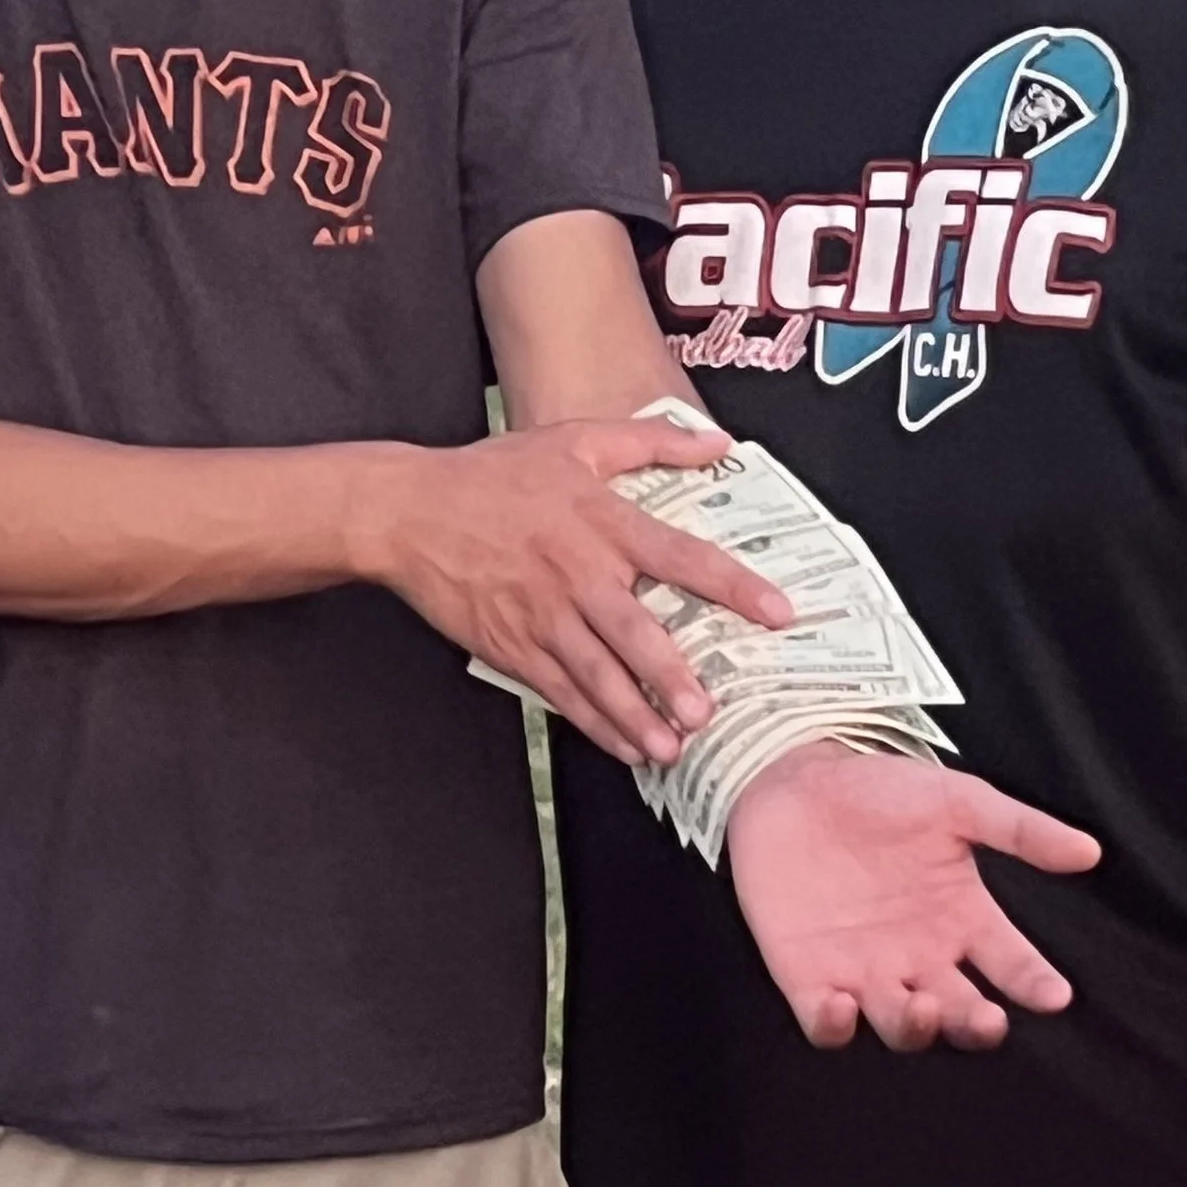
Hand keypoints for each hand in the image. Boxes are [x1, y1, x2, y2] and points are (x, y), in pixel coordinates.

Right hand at [372, 413, 790, 765]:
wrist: (409, 512)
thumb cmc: (492, 476)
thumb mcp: (574, 440)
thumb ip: (652, 443)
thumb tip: (718, 444)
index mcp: (601, 522)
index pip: (681, 557)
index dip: (733, 585)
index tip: (777, 613)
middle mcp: (577, 574)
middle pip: (634, 632)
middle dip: (670, 676)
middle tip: (704, 710)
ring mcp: (541, 616)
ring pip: (596, 674)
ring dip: (634, 714)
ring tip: (669, 747)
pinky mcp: (511, 646)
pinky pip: (559, 692)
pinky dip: (592, 722)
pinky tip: (623, 745)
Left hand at [726, 741, 1099, 1050]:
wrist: (792, 782)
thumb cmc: (879, 791)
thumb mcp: (955, 801)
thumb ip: (1018, 829)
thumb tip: (1089, 851)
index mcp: (963, 919)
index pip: (1012, 965)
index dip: (1034, 984)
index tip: (1054, 994)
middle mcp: (920, 957)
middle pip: (960, 1012)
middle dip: (976, 1024)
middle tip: (989, 1019)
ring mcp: (865, 971)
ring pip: (901, 1027)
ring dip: (915, 1027)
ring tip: (921, 1005)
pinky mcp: (807, 977)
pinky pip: (826, 1025)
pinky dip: (835, 1026)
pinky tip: (843, 1004)